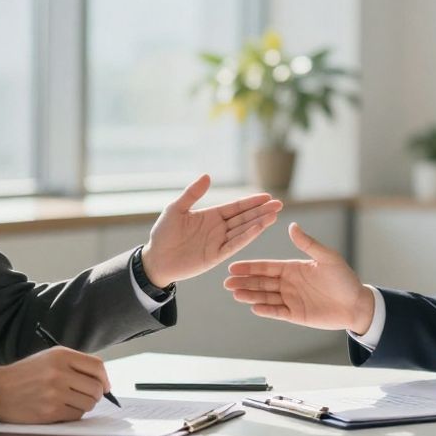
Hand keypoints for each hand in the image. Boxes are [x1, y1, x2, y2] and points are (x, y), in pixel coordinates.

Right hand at [0, 346, 112, 423]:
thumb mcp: (49, 357)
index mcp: (61, 355)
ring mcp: (55, 393)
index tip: (105, 385)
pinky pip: (76, 415)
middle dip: (97, 394)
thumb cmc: (25, 374)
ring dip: (85, 405)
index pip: (97, 366)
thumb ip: (75, 363)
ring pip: (89, 403)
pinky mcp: (50, 411)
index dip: (105, 378)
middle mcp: (59, 372)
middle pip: (96, 387)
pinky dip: (74, 414)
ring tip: (72, 401)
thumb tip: (101, 379)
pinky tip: (62, 408)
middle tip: (88, 396)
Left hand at [141, 174, 283, 286]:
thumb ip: (192, 194)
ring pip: (243, 231)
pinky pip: (234, 245)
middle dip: (261, 211)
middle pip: (244, 218)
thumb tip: (207, 175)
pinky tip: (259, 229)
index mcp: (211, 216)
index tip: (267, 196)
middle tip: (279, 204)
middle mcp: (218, 229)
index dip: (251, 202)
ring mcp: (218, 242)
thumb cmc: (163, 234)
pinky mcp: (216, 256)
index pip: (236, 207)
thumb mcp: (176, 209)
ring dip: (259, 223)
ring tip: (274, 215)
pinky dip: (247, 237)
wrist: (155, 259)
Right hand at [224, 222, 375, 333]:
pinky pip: (277, 312)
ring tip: (235, 294)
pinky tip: (254, 307)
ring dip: (250, 295)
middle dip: (244, 282)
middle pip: (261, 282)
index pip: (266, 267)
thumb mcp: (327, 258)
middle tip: (226, 283)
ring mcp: (291, 300)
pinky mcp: (296, 315)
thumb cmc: (344, 278)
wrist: (357, 304)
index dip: (250, 267)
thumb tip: (291, 226)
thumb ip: (308, 244)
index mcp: (293, 268)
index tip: (233, 267)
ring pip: (265, 297)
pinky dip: (266, 310)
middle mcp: (288, 284)